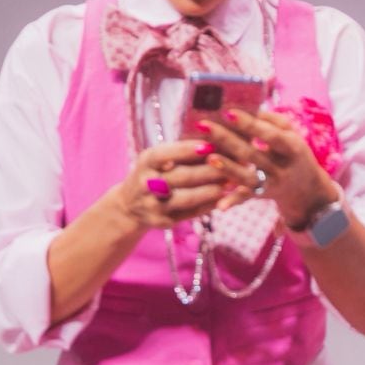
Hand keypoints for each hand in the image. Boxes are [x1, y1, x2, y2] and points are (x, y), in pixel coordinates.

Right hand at [113, 138, 232, 229]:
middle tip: (234, 165)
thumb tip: (216, 142)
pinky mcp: (162, 222)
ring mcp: (152, 205)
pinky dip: (208, 206)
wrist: (129, 206)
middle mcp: (146, 184)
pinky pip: (189, 214)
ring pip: (188, 198)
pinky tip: (223, 199)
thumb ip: (181, 153)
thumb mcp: (157, 160)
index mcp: (145, 163)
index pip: (164, 154)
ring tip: (232, 183)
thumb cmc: (152, 174)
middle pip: (182, 177)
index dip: (186, 150)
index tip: (210, 145)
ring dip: (212, 190)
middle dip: (210, 170)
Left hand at [199, 109, 338, 226]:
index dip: (250, 125)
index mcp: (292, 148)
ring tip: (209, 157)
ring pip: (248, 177)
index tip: (228, 113)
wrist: (308, 190)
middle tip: (203, 126)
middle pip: (252, 154)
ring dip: (229, 169)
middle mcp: (282, 167)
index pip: (270, 135)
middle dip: (227, 140)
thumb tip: (251, 107)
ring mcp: (271, 183)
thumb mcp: (291, 135)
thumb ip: (273, 121)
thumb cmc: (292, 153)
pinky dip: (233, 201)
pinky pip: (246, 198)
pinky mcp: (261, 195)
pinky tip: (219, 206)